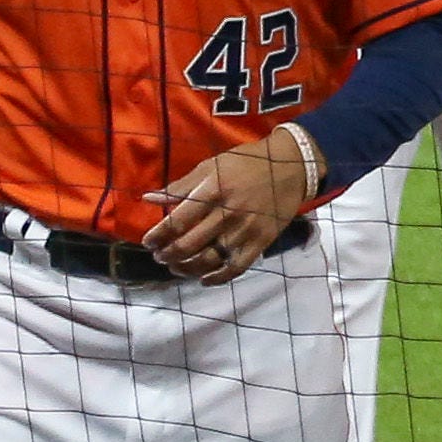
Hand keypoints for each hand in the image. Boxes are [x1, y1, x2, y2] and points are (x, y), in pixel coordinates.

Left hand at [142, 131, 316, 284]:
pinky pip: (235, 268)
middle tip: (160, 255)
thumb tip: (149, 198)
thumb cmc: (247, 163)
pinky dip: (217, 278)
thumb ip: (181, 186)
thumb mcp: (211, 165)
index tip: (148, 241)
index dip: (158, 236)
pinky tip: (204, 278)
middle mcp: (228, 213)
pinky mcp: (261, 241)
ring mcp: (246, 230)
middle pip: (188, 245)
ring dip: (186, 268)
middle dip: (167, 254)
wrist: (292, 166)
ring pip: (208, 260)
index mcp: (213, 191)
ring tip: (177, 266)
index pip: (176, 222)